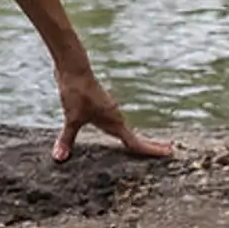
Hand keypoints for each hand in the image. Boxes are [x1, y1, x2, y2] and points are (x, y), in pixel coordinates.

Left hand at [53, 64, 172, 161]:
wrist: (73, 68)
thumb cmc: (76, 92)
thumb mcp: (71, 118)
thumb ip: (67, 140)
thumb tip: (59, 158)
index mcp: (114, 122)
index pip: (135, 143)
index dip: (152, 150)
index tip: (169, 153)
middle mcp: (115, 116)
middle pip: (135, 136)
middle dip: (151, 145)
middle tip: (169, 151)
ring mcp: (108, 110)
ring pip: (124, 128)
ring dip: (135, 137)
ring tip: (144, 147)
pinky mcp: (100, 104)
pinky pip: (114, 121)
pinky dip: (120, 129)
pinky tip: (114, 132)